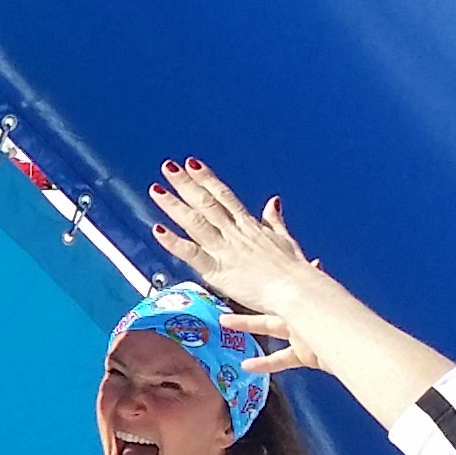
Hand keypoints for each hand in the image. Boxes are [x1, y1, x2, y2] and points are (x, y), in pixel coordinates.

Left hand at [145, 161, 329, 332]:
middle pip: (206, 203)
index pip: (224, 196)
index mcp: (249, 226)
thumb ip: (274, 220)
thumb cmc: (296, 272)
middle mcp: (235, 233)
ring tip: (157, 189)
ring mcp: (225, 249)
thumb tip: (273, 201)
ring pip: (195, 222)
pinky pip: (192, 253)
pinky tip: (158, 230)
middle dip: (185, 184)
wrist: (298, 290)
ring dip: (174, 205)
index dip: (207, 179)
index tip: (192, 164)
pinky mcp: (218, 270)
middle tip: (168, 167)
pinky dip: (174, 242)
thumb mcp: (286, 239)